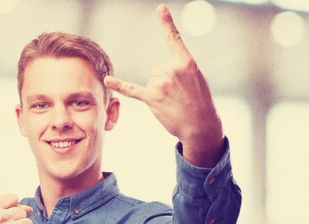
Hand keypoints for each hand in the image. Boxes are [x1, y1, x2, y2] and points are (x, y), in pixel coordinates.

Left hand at [104, 4, 223, 167]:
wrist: (201, 126)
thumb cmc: (200, 104)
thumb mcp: (196, 81)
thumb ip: (179, 72)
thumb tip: (157, 78)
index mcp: (186, 63)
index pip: (174, 39)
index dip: (167, 23)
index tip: (160, 8)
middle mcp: (172, 70)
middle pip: (158, 70)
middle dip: (167, 84)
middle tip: (180, 98)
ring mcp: (161, 84)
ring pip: (152, 83)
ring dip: (160, 94)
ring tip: (174, 104)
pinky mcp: (152, 99)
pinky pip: (132, 90)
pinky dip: (119, 85)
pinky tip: (108, 80)